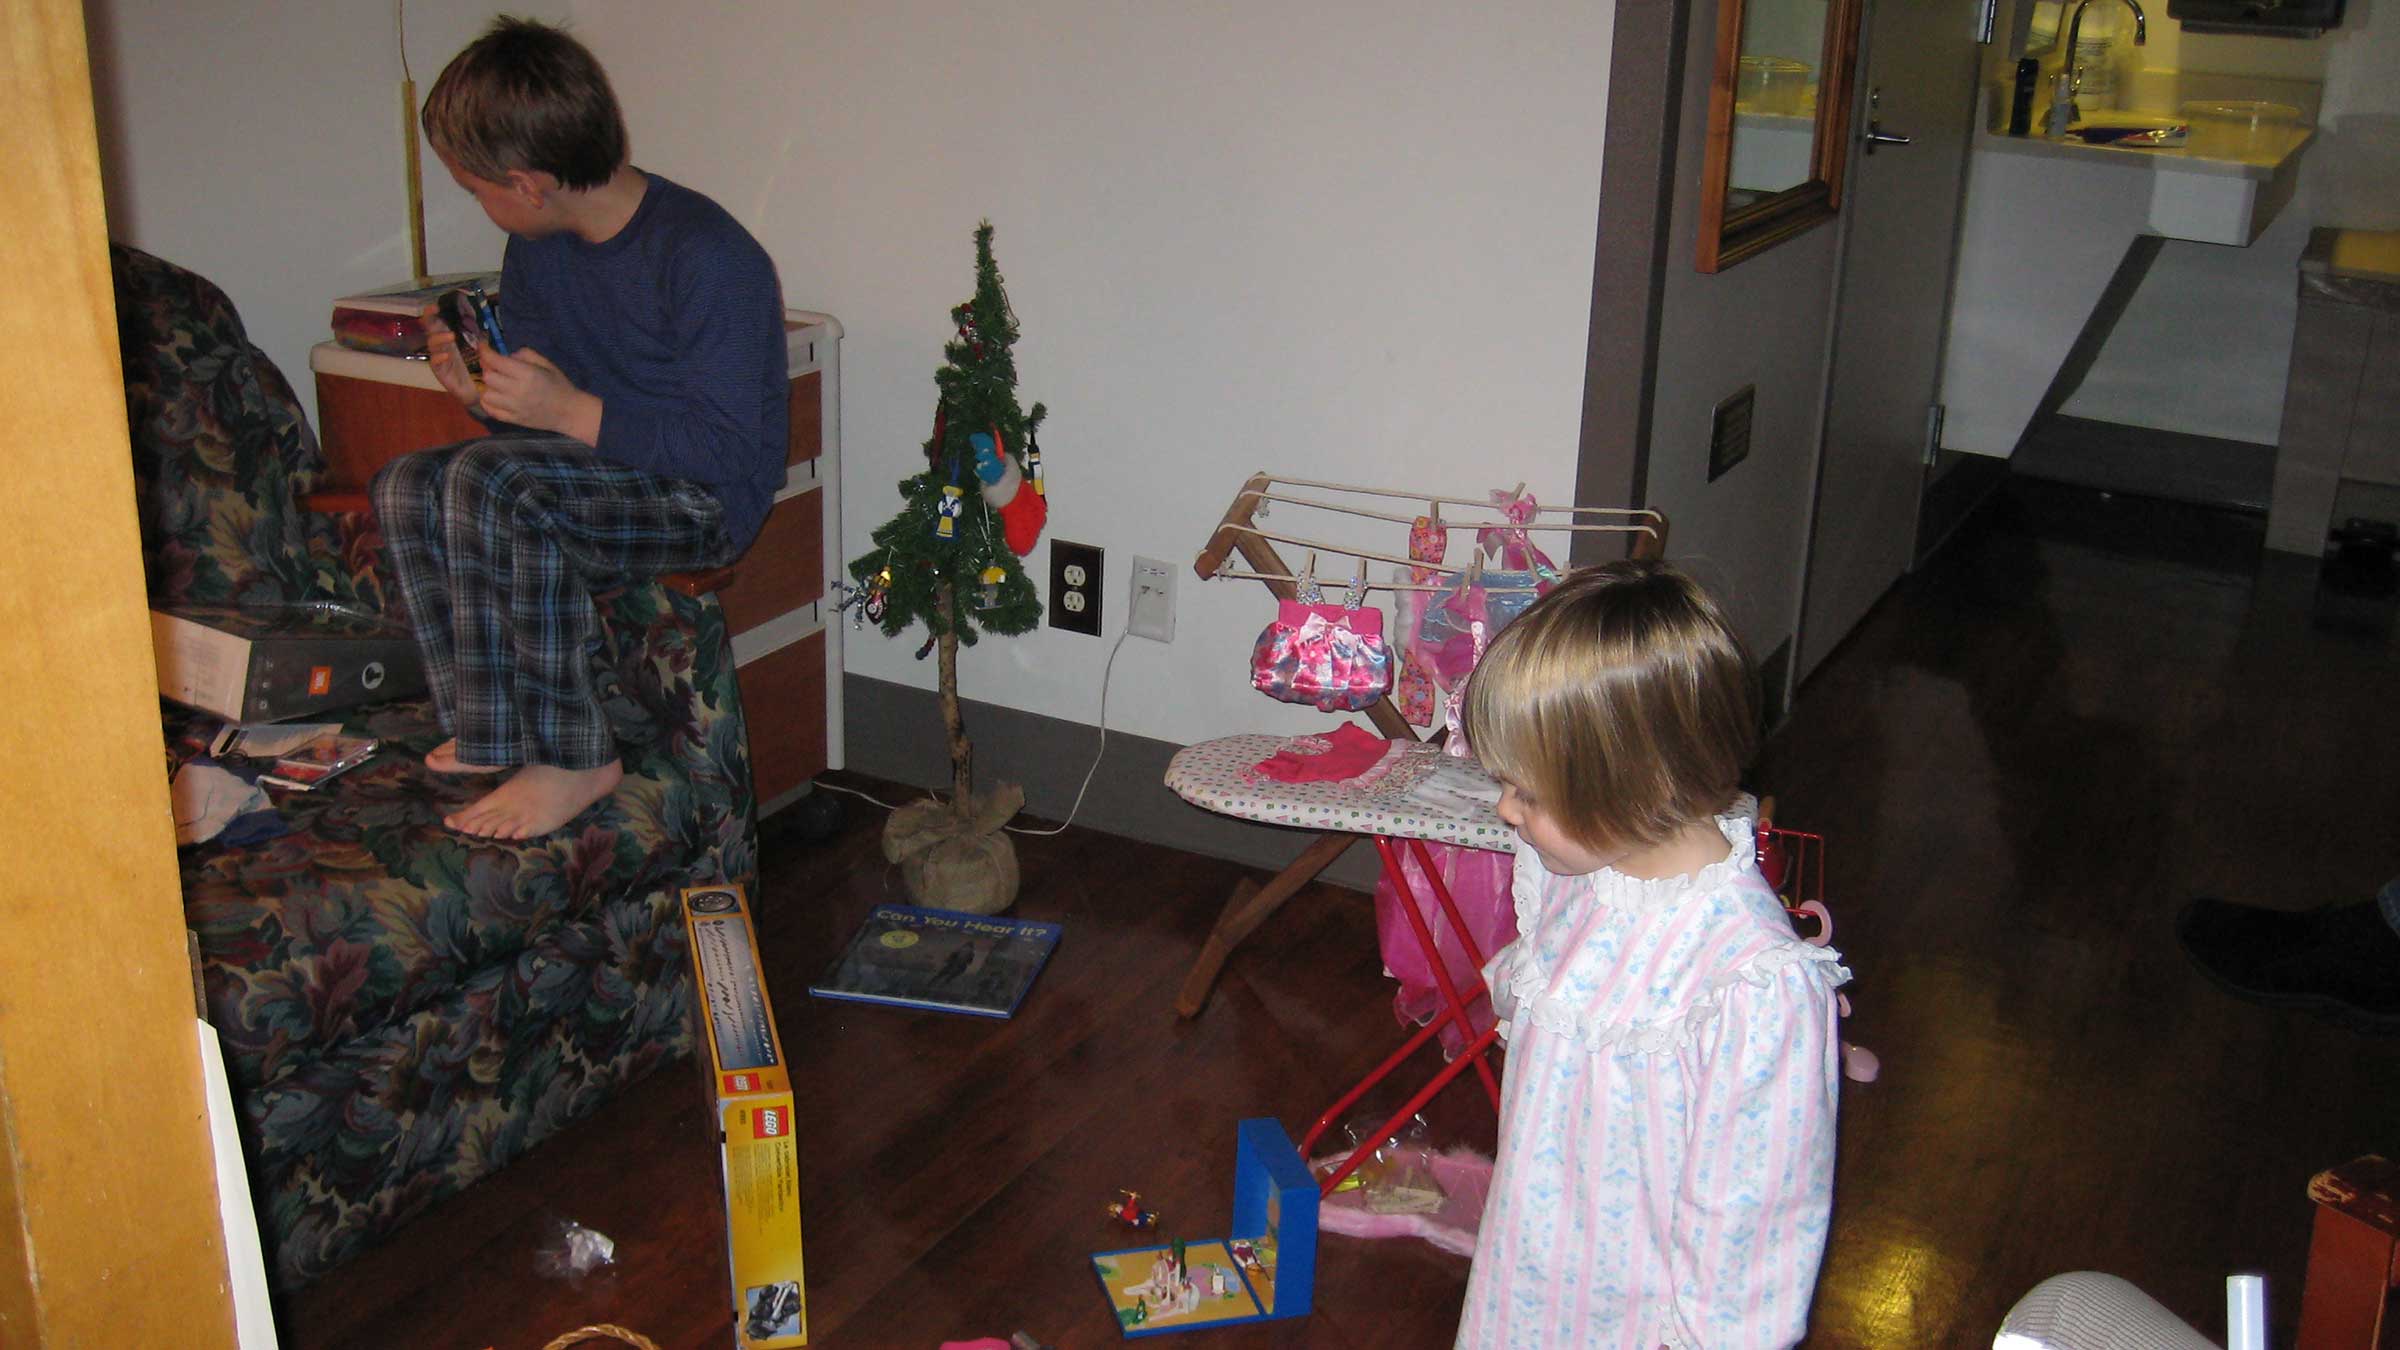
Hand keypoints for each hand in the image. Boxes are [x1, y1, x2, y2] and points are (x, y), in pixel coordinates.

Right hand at [419, 301, 483, 413]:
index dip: (434, 314)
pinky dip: (439, 358)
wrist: (481, 392)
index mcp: (451, 339)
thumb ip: (484, 339)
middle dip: (429, 319)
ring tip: (451, 336)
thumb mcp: (484, 350)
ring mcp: (440, 359)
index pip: (439, 323)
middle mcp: (443, 347)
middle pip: (430, 330)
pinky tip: (446, 355)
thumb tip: (491, 325)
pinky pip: (435, 364)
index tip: (436, 305)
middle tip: (434, 312)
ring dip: (439, 338)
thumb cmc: (480, 368)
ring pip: (432, 345)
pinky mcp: (441, 373)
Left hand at [476, 346, 601, 444]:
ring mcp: (514, 407)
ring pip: (486, 394)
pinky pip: (490, 410)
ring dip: (488, 386)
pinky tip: (495, 396)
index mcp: (527, 374)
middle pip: (488, 377)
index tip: (482, 345)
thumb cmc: (559, 385)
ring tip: (495, 383)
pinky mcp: (513, 420)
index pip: (496, 361)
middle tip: (493, 365)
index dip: (485, 351)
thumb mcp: (546, 364)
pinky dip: (488, 402)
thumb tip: (506, 355)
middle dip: (487, 368)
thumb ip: (525, 355)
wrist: (569, 412)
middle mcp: (517, 391)